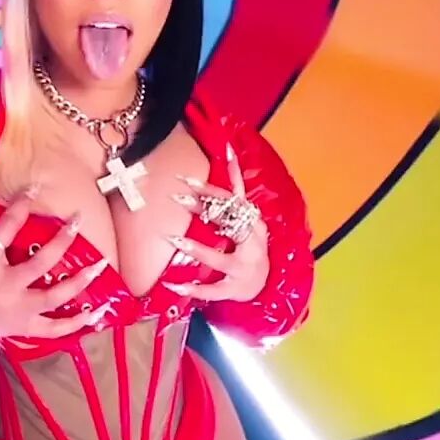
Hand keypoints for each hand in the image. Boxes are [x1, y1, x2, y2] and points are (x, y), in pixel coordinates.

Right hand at [0, 168, 112, 344]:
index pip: (6, 229)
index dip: (21, 206)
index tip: (34, 188)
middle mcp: (4, 287)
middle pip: (42, 262)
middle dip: (63, 239)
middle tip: (77, 219)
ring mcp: (16, 310)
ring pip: (56, 296)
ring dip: (80, 281)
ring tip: (101, 264)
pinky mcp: (22, 328)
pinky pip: (53, 330)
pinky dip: (75, 325)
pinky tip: (94, 313)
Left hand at [167, 145, 269, 303]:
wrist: (265, 285)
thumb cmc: (252, 246)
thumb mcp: (248, 216)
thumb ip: (236, 186)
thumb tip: (227, 149)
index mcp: (253, 224)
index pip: (232, 202)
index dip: (210, 190)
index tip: (186, 179)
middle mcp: (252, 245)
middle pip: (228, 224)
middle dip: (203, 210)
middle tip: (176, 198)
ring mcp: (243, 269)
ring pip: (220, 259)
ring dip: (198, 250)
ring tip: (175, 240)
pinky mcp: (234, 289)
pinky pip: (213, 290)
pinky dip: (195, 289)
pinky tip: (175, 285)